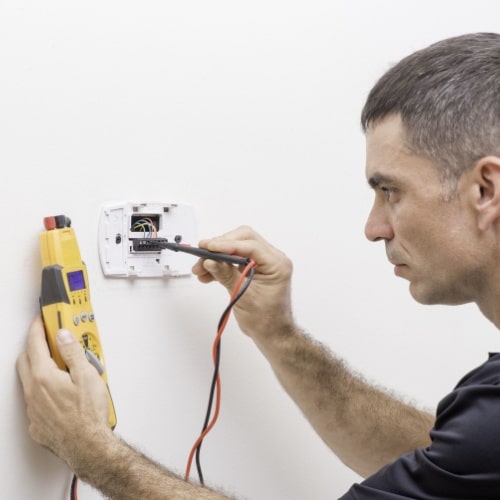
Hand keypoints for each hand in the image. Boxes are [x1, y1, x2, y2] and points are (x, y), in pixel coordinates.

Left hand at [16, 315, 109, 461]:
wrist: (88, 446)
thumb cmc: (89, 415)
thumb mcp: (87, 376)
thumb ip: (73, 352)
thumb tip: (63, 336)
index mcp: (44, 377)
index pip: (35, 344)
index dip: (38, 328)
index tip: (41, 320)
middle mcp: (33, 392)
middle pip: (25, 360)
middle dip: (34, 346)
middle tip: (50, 339)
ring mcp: (33, 409)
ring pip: (29, 381)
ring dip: (39, 368)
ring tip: (61, 367)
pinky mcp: (37, 423)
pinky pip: (34, 401)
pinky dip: (43, 391)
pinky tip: (60, 393)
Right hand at [192, 225, 294, 340]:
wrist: (272, 333)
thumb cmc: (266, 320)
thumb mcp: (243, 297)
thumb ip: (226, 276)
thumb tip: (210, 261)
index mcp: (277, 264)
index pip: (250, 245)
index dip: (227, 245)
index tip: (208, 248)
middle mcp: (272, 259)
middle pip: (243, 239)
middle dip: (220, 246)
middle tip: (202, 255)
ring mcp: (263, 262)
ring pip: (237, 247)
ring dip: (217, 256)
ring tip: (200, 269)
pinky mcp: (253, 267)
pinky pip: (235, 258)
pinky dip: (220, 264)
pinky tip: (207, 274)